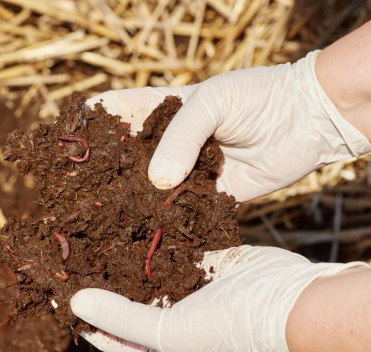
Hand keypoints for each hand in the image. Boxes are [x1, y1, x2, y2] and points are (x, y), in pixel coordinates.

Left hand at [70, 245, 366, 351]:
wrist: (288, 300)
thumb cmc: (228, 327)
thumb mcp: (169, 333)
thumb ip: (122, 318)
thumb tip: (76, 302)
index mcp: (160, 341)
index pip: (111, 332)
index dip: (85, 318)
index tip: (56, 295)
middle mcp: (171, 313)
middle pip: (126, 296)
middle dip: (101, 277)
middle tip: (71, 253)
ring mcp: (189, 284)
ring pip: (148, 267)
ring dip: (126, 251)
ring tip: (96, 228)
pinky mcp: (204, 258)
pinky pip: (174, 244)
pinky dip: (157, 233)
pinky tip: (135, 214)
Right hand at [87, 51, 370, 201]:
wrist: (308, 119)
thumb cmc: (257, 97)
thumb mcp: (211, 103)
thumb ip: (180, 139)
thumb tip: (155, 182)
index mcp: (163, 111)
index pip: (116, 116)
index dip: (90, 129)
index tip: (62, 148)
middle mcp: (171, 144)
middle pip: (129, 161)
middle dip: (105, 176)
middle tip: (76, 198)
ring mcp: (190, 171)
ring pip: (152, 190)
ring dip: (133, 204)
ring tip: (102, 224)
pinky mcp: (211, 196)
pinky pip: (183, 211)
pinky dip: (167, 221)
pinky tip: (145, 235)